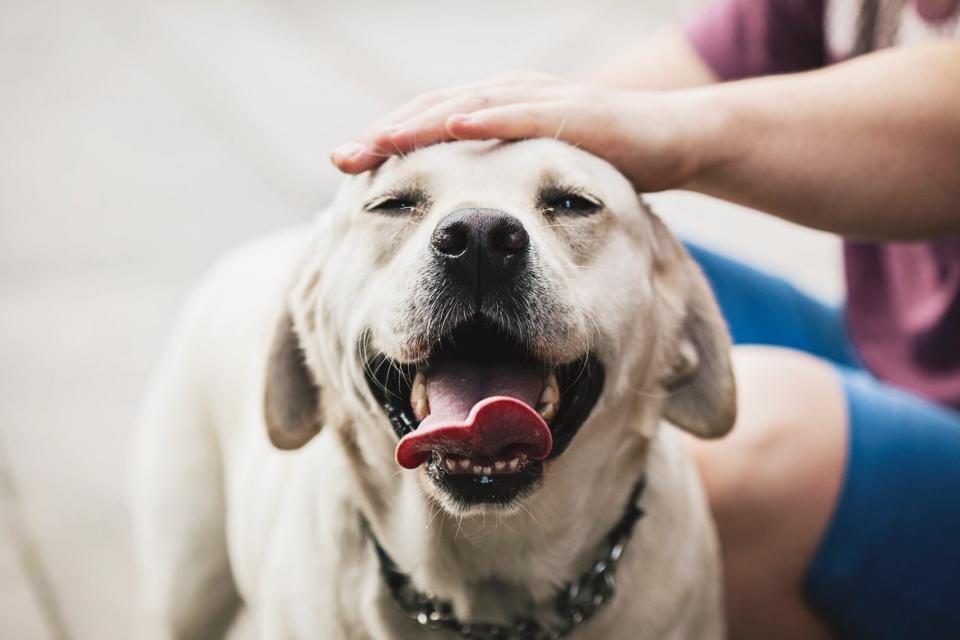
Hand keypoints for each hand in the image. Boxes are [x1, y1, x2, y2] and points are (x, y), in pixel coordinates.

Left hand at [331, 71, 711, 191]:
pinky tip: (454, 124)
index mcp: (496, 112)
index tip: (345, 168)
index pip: (429, 125)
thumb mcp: (539, 178)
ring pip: (468, 104)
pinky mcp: (575, 112)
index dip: (387, 144)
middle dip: (386, 134)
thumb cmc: (602, 162)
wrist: (672, 142)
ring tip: (379, 141)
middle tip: (342, 158)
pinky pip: (524, 113)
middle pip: (434, 111)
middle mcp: (509, 97)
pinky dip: (487, 116)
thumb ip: (500, 183)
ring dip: (421, 122)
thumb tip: (456, 217)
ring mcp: (541, 100)